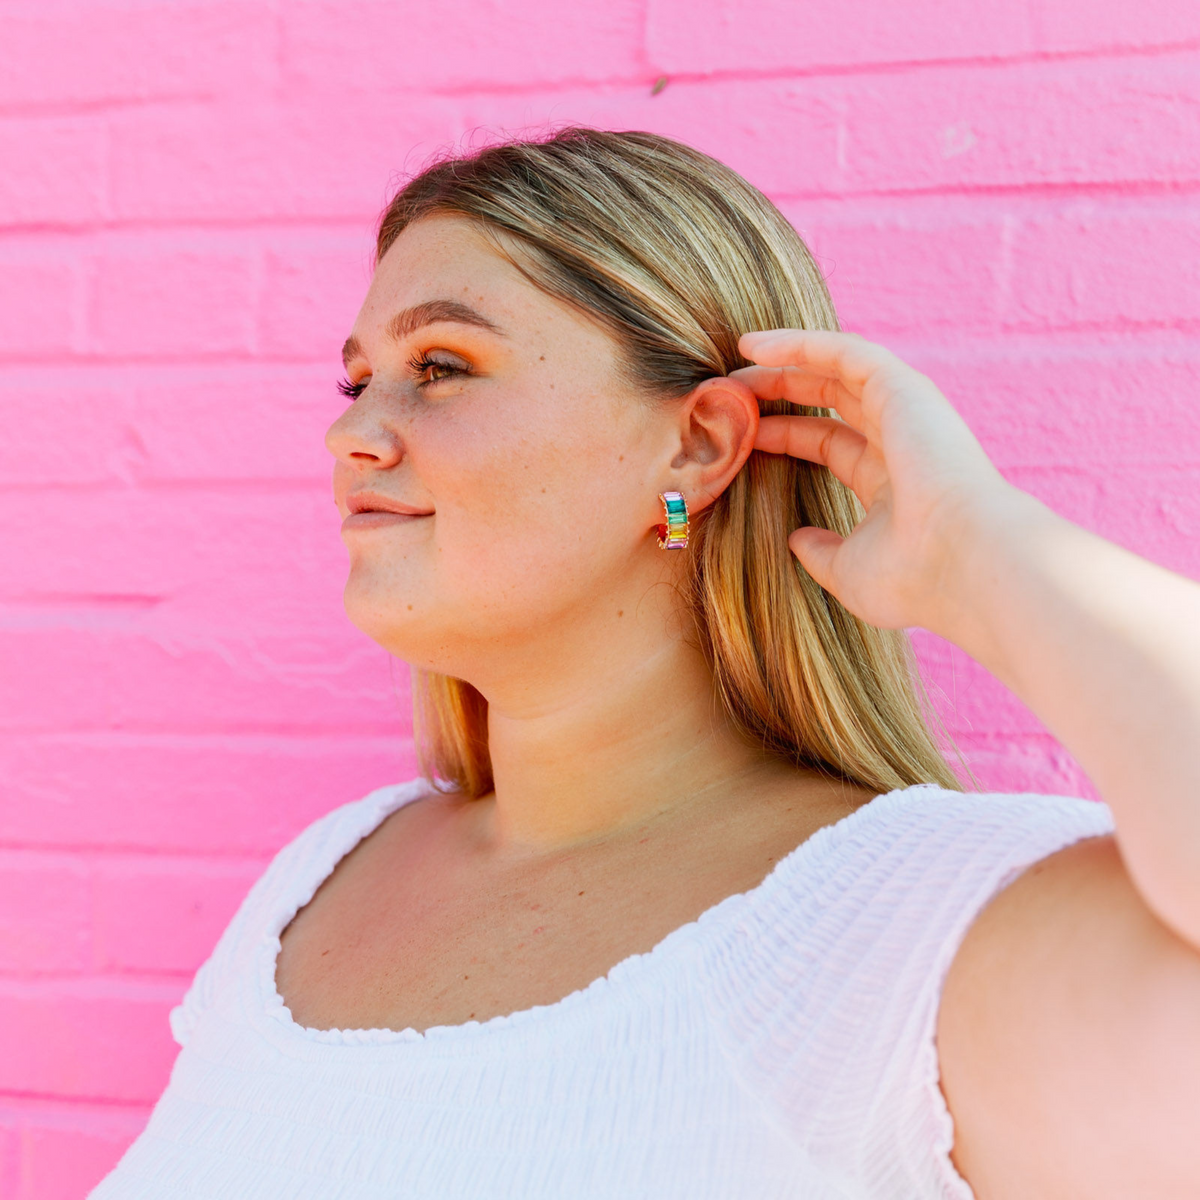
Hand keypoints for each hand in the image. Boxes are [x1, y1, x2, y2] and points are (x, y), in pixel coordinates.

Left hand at [733, 329, 1021, 633]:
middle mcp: (899, 440)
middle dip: (779, 391)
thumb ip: (821, 552)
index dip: (783, 434)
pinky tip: (754, 347)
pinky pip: (843, 352)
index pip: (828, 444)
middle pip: (828, 399)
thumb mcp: (849, 571)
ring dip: (784, 362)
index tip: (740, 435)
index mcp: (890, 482)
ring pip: (835, 369)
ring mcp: (905, 411)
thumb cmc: (913, 579)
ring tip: (736, 359)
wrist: (964, 565)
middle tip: (729, 391)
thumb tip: (797, 539)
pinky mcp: (903, 389)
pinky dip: (798, 344)